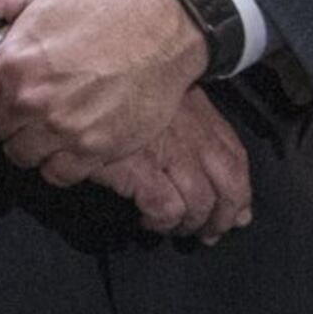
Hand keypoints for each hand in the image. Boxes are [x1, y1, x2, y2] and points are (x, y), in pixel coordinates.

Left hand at [0, 0, 206, 183]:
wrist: (163, 31)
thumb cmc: (98, 10)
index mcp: (10, 63)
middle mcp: (31, 101)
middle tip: (17, 105)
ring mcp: (64, 129)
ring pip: (19, 155)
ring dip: (25, 143)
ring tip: (40, 125)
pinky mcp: (96, 150)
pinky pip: (56, 175)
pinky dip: (55, 164)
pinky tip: (64, 144)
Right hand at [92, 86, 254, 242]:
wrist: (73, 79)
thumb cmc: (112, 86)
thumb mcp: (158, 95)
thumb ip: (192, 127)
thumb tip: (219, 172)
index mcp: (197, 111)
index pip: (235, 157)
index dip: (239, 192)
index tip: (235, 213)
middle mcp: (191, 131)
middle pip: (229, 185)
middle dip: (222, 217)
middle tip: (207, 234)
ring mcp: (167, 149)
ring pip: (199, 203)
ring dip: (188, 223)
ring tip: (170, 227)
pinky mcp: (139, 166)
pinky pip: (166, 208)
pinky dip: (161, 221)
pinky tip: (145, 219)